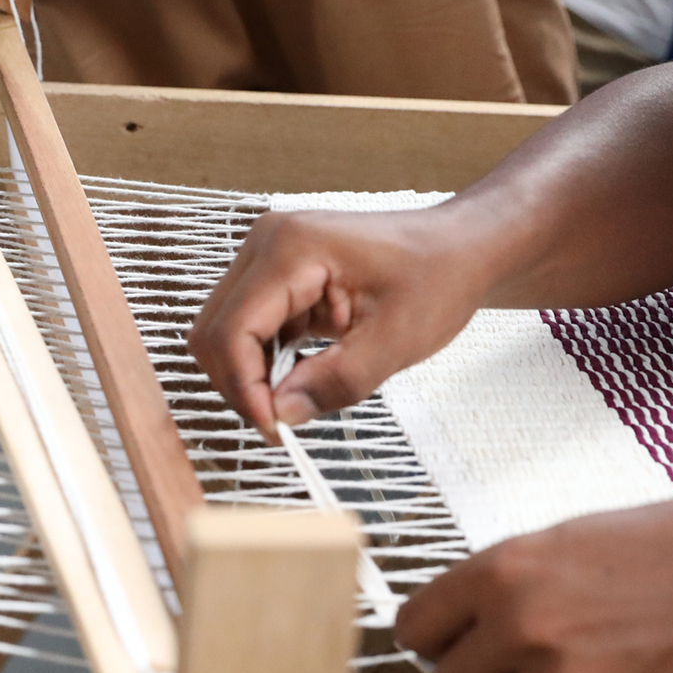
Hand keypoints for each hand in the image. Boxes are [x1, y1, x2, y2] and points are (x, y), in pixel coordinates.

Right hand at [187, 204, 500, 439]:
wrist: (458, 248)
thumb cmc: (437, 278)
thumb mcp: (395, 342)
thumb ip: (335, 382)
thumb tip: (282, 415)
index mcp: (292, 250)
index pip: (233, 330)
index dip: (244, 387)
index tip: (275, 428)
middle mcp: (267, 244)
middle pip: (215, 332)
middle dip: (242, 384)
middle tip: (283, 423)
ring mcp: (267, 257)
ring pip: (224, 332)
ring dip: (252, 374)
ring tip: (300, 395)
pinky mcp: (275, 274)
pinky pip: (247, 327)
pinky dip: (266, 361)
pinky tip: (303, 373)